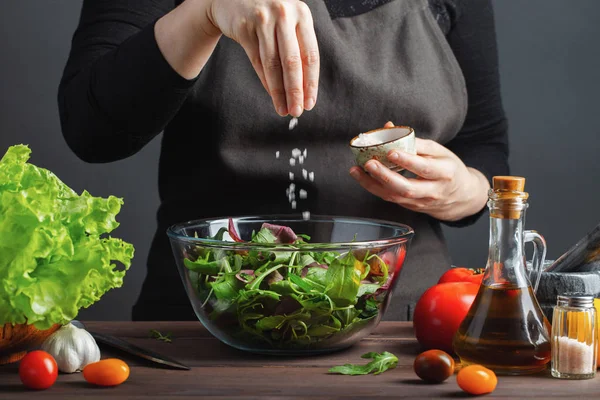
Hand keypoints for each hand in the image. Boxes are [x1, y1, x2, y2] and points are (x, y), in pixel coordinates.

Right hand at [208, 0, 319, 116]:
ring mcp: (263, 20)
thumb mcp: (288, 22)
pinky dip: (265, 81)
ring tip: (283, 109)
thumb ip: (298, 47)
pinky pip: (257, 61)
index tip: (310, 103)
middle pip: (292, 62)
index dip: (311, 82)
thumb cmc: (268, 15)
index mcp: (302, 14)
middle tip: (297, 111)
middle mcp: (284, 14)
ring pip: (273, 64)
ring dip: (279, 91)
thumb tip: (305, 88)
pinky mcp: (244, 27)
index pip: (310, 55)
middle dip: (295, 91)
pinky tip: (272, 95)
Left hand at [349, 122, 489, 221]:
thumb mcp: (440, 152)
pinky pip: (390, 198)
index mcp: (445, 173)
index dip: (407, 160)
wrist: (460, 197)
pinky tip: (362, 177)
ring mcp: (420, 202)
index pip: (424, 168)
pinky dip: (374, 188)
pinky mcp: (410, 207)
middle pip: (407, 188)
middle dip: (385, 176)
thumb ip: (416, 141)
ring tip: (356, 170)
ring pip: (394, 196)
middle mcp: (432, 191)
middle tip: (369, 163)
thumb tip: (390, 127)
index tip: (391, 151)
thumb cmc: (448, 168)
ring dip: (372, 184)